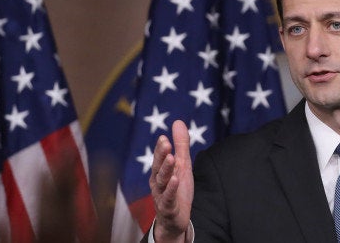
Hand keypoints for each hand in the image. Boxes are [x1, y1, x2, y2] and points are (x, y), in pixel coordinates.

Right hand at [150, 120, 193, 242]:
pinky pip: (168, 198)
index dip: (161, 148)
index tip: (164, 137)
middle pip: (158, 168)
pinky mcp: (168, 208)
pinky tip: (175, 180)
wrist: (175, 219)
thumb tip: (178, 121)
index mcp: (159, 172)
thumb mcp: (182, 165)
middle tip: (166, 143)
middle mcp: (157, 183)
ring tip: (172, 158)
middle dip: (161, 156)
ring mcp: (161, 196)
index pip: (159, 158)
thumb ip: (181, 145)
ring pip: (162, 182)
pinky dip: (171, 190)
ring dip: (166, 170)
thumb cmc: (176, 190)